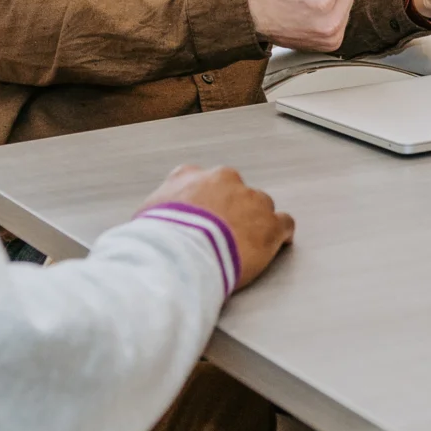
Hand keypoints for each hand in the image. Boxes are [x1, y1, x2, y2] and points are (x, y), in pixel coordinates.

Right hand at [140, 164, 294, 287]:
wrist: (182, 254)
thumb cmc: (160, 238)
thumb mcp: (146, 216)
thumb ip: (156, 211)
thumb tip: (151, 226)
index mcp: (190, 176)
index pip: (201, 179)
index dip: (205, 198)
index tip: (204, 213)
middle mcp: (224, 180)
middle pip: (235, 191)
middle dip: (232, 209)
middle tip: (224, 233)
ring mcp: (251, 200)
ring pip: (261, 205)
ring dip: (256, 221)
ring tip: (248, 242)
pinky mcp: (270, 225)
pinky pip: (284, 223)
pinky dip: (281, 234)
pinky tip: (278, 243)